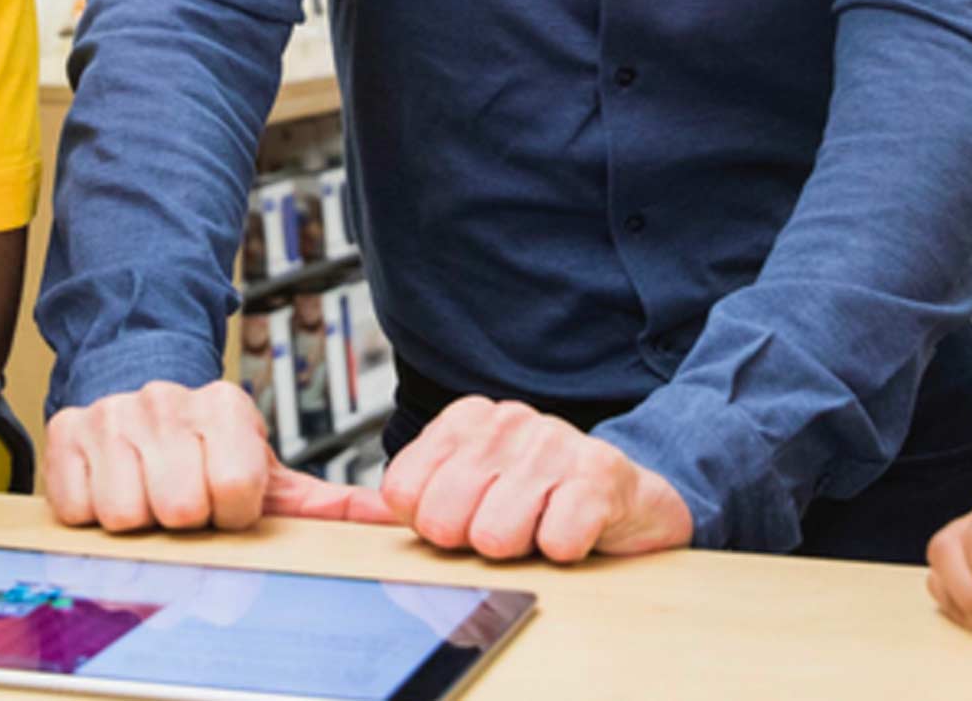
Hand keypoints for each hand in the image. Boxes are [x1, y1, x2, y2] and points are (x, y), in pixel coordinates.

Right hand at [47, 380, 380, 532]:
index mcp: (225, 405)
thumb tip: (383, 516)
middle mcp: (166, 401)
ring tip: (149, 495)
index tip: (227, 501)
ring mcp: (112, 414)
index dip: (232, 513)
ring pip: (126, 515)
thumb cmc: (205, 450)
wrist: (136, 397)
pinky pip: (77, 509)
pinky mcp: (65, 432)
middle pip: (180, 508)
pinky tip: (111, 488)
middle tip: (183, 499)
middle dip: (184, 519)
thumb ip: (322, 502)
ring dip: (139, 520)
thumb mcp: (264, 469)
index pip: (236, 490)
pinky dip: (93, 512)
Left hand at [379, 399, 691, 562]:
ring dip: (521, 548)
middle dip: (472, 542)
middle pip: (444, 521)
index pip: (402, 491)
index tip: (463, 515)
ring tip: (540, 525)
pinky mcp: (600, 475)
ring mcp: (555, 442)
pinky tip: (574, 529)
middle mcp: (506, 420)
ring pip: (497, 536)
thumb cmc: (537, 496)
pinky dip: (564, 551)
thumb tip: (344, 510)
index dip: (430, 523)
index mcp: (464, 420)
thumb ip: (411, 495)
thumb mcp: (470, 484)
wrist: (628, 496)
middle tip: (505, 527)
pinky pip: (557, 541)